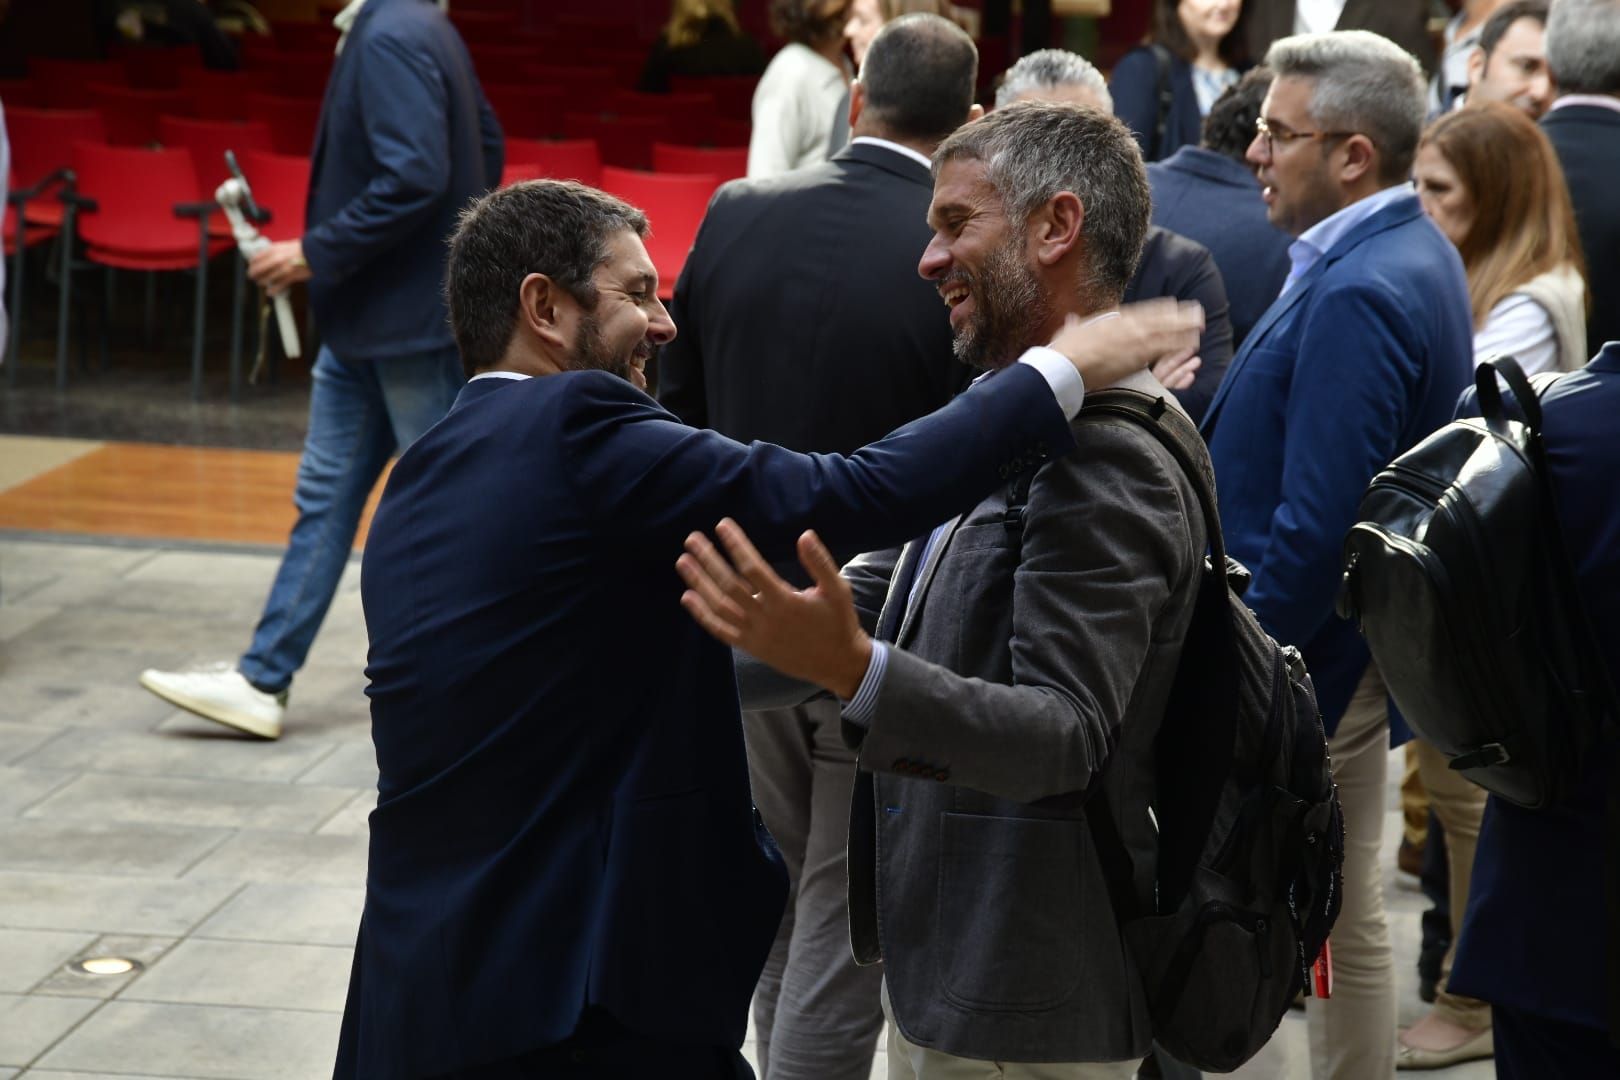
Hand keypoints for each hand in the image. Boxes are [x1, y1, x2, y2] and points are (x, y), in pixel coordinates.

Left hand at [247, 239, 311, 296]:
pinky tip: (270, 292)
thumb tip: (268, 255)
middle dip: (253, 273)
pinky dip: (274, 289)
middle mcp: (277, 258)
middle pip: (259, 268)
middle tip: (251, 276)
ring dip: (262, 281)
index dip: (252, 262)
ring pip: (267, 277)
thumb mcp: (286, 245)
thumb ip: (276, 250)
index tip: (251, 265)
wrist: (316, 252)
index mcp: (275, 249)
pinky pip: (279, 285)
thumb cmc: (303, 248)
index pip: (257, 257)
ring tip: (260, 283)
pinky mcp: (291, 276)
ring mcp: (283, 268)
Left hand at [677, 519, 873, 700]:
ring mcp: (755, 635)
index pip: (753, 568)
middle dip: (709, 560)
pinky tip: (688, 597)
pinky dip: (702, 616)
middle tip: (692, 539)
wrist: (837, 663)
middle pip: (729, 586)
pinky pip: (721, 631)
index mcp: (785, 602)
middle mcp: (765, 619)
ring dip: (699, 584)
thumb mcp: (838, 590)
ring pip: (720, 607)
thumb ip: (820, 563)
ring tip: (683, 561)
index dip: (736, 546)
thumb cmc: (838, 623)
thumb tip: (804, 535)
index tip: (722, 525)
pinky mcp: (751, 647)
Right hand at [1047, 299, 1202, 389]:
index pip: (1142, 311)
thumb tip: (1072, 320)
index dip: (1160, 310)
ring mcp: (1133, 339)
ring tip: (1200, 325)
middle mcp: (1126, 325)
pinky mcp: (1138, 356)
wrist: (1065, 364)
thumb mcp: (1069, 333)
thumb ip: (1075, 326)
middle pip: (1159, 317)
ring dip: (1184, 327)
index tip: (1172, 306)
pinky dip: (1179, 343)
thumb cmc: (1063, 352)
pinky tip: (1192, 342)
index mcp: (1111, 319)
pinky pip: (1164, 348)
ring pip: (1166, 330)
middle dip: (1178, 315)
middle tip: (1196, 311)